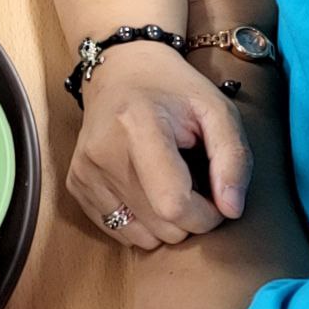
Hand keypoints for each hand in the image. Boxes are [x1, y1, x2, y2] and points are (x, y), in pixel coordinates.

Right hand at [67, 42, 252, 249]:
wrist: (119, 71)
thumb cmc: (174, 90)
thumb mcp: (217, 110)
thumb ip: (233, 159)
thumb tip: (231, 211)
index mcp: (138, 126)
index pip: (174, 204)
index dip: (207, 214)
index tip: (215, 194)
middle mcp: (102, 151)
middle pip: (162, 226)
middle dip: (189, 217)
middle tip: (193, 181)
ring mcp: (84, 169)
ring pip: (143, 237)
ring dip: (165, 222)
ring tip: (167, 182)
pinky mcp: (75, 183)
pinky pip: (119, 230)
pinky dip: (141, 221)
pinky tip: (145, 187)